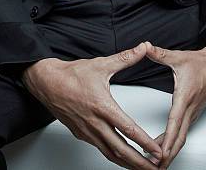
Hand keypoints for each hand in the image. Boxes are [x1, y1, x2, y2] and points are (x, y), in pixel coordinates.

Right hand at [21, 41, 162, 168]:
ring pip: (110, 154)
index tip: (157, 151)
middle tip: (155, 169)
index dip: (145, 142)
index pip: (128, 129)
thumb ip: (125, 58)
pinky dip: (114, 156)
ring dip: (128, 163)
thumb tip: (142, 48)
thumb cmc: (71, 75)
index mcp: (102, 106)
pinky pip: (100, 149)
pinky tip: (121, 158)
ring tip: (142, 168)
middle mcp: (94, 123)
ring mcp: (87, 131)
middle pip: (121, 150)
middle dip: (140, 162)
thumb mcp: (101, 64)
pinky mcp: (81, 134)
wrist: (47, 82)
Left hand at [144, 42, 205, 168]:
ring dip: (170, 151)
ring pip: (182, 137)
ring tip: (157, 163)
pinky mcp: (194, 113)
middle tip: (154, 166)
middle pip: (179, 137)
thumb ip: (159, 54)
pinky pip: (184, 131)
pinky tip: (165, 148)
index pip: (175, 122)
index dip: (166, 139)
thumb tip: (145, 47)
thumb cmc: (200, 62)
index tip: (159, 152)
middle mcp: (190, 108)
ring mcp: (194, 112)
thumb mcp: (178, 56)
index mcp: (185, 96)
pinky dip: (175, 143)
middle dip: (167, 154)